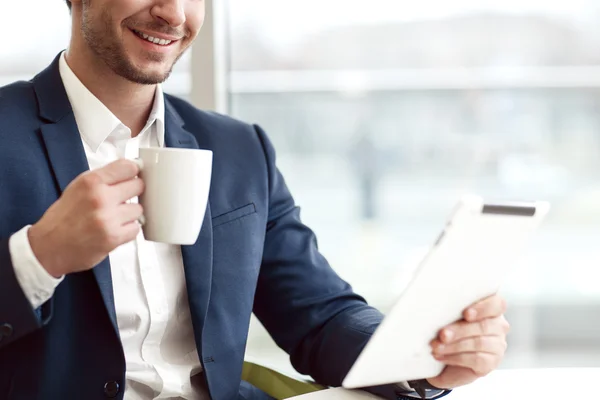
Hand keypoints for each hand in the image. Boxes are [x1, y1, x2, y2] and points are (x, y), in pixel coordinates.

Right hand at [28, 159, 143, 276]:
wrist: (49, 247)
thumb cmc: (64, 217)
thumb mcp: (78, 188)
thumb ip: (104, 178)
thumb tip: (132, 170)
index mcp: (90, 182)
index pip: (128, 167)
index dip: (133, 172)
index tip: (132, 177)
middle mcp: (99, 197)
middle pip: (138, 186)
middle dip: (132, 192)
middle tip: (121, 200)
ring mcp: (108, 218)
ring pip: (138, 209)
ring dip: (129, 214)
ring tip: (113, 218)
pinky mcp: (114, 237)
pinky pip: (135, 228)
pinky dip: (128, 230)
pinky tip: (114, 230)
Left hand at [426, 295, 509, 388]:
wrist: (445, 362)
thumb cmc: (447, 331)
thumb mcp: (449, 317)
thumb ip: (451, 309)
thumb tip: (436, 305)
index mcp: (490, 309)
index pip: (497, 304)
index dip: (483, 308)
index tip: (466, 314)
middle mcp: (498, 326)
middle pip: (484, 326)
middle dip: (460, 330)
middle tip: (442, 335)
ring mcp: (497, 346)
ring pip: (479, 343)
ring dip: (454, 346)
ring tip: (436, 347)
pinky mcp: (491, 363)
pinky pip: (476, 359)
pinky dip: (455, 358)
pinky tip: (441, 356)